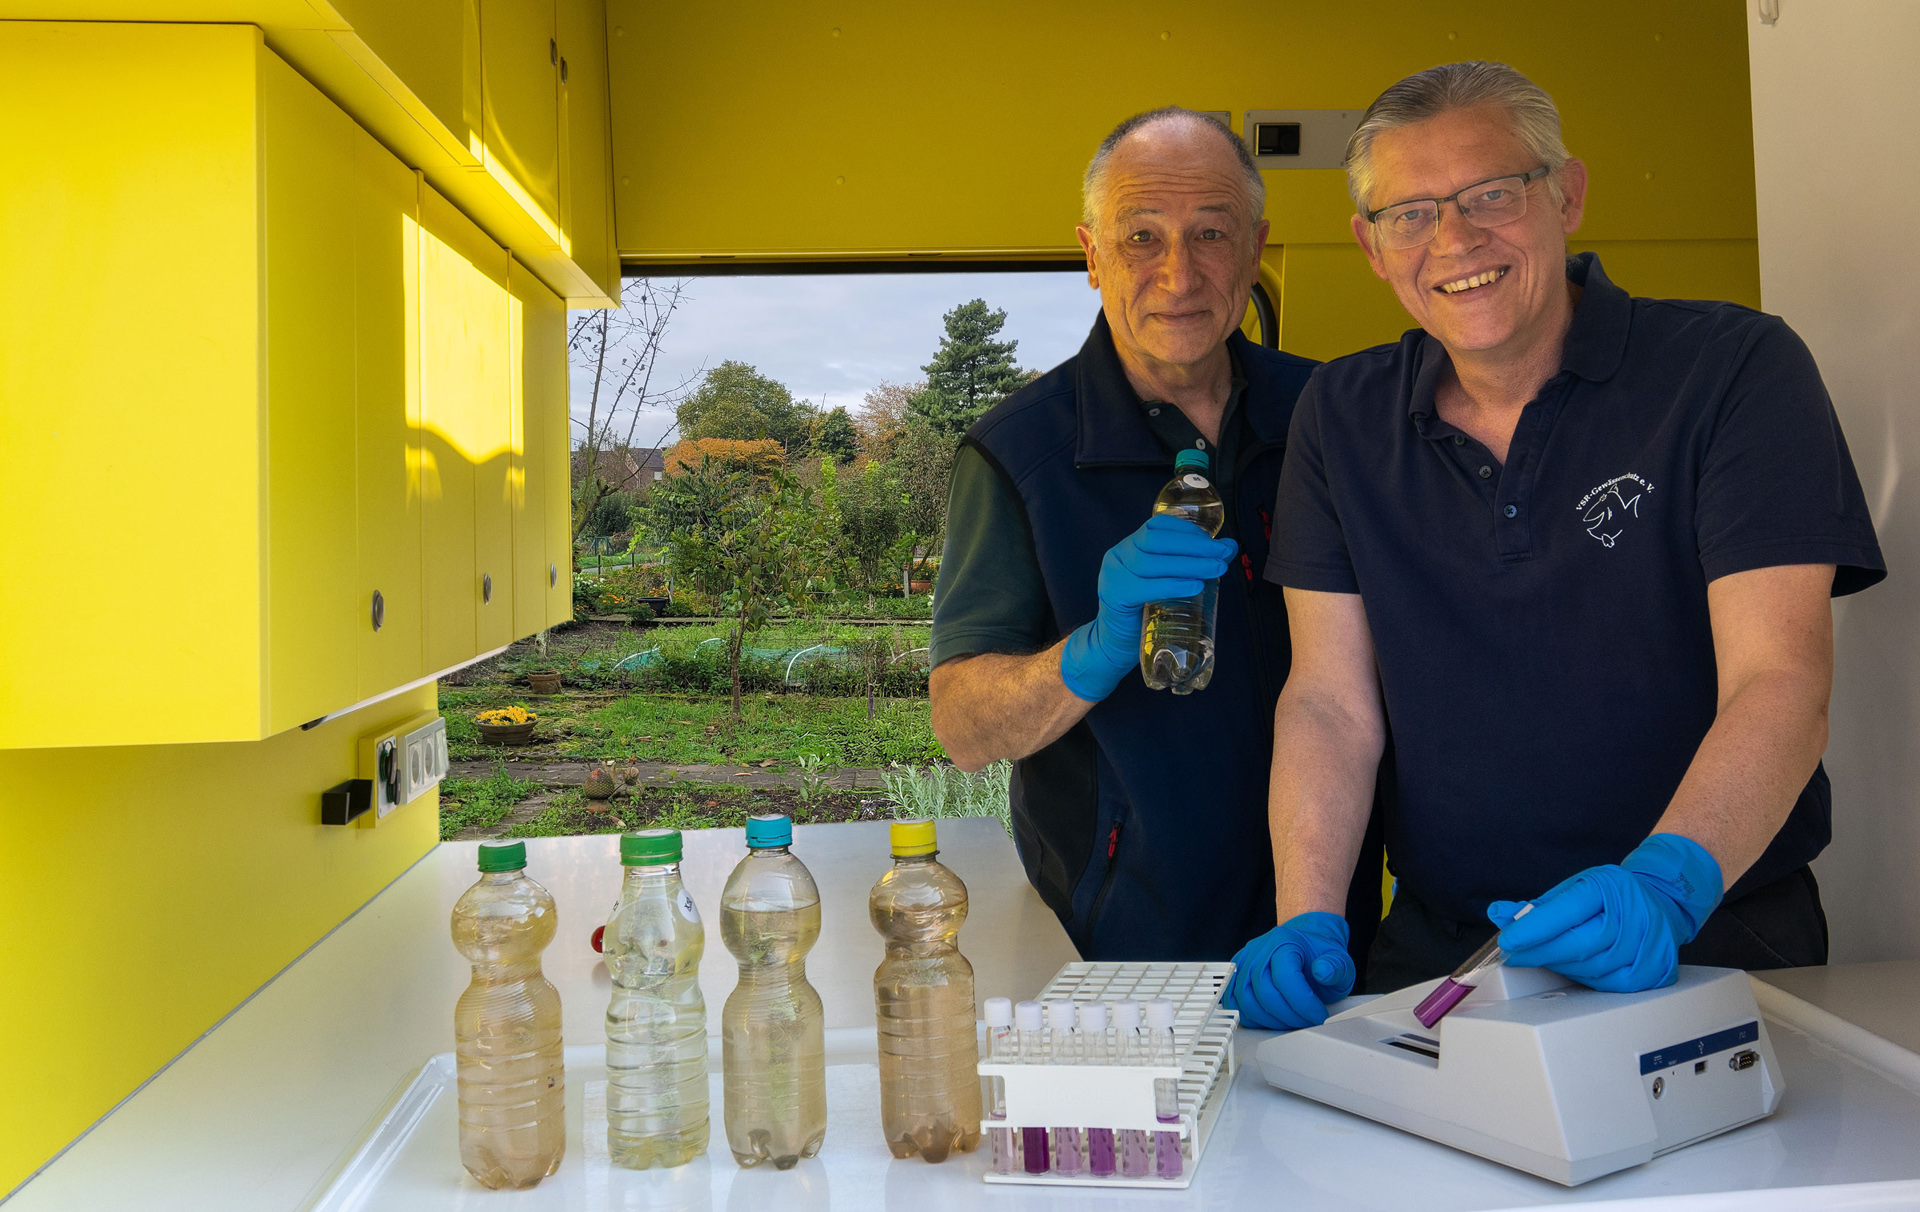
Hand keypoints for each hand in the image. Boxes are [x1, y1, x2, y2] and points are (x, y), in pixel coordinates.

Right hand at [1059, 513, 1237, 701]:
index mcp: (1133, 544)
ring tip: (1216, 570)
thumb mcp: (1171, 582)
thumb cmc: (1147, 610)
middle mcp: (1119, 553)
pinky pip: (1145, 587)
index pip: (1159, 525)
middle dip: (1194, 546)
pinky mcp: (1114, 595)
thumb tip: (1229, 548)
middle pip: (1156, 541)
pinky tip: (1195, 587)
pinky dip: (1173, 586)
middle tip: (1223, 554)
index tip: (1215, 542)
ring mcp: (1113, 573)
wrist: (1117, 643)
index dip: (1188, 530)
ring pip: (1151, 563)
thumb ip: (1195, 564)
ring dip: (1189, 565)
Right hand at [1223, 912, 1355, 1029]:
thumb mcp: (1339, 960)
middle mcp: (1260, 950)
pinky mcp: (1235, 974)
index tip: (1318, 1015)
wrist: (1305, 943)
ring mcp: (1244, 961)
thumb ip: (1335, 967)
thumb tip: (1322, 972)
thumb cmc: (1318, 954)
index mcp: (1284, 942)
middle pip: (1265, 993)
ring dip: (1270, 1020)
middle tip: (1307, 1021)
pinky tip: (1271, 1018)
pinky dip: (1251, 1017)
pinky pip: (1234, 1002)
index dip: (1303, 1004)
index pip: (1286, 978)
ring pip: (1246, 1001)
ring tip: (1291, 1021)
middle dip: (1289, 1016)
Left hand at [1490, 833, 1723, 992]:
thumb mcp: (1574, 888)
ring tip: (1548, 957)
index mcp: (1609, 887)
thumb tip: (1500, 914)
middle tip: (1517, 955)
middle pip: (1578, 945)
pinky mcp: (1657, 970)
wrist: (1662, 900)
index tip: (1508, 939)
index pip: (1566, 911)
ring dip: (1561, 967)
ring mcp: (1649, 944)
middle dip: (1540, 953)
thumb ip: (1537, 906)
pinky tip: (1578, 967)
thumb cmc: (1612, 896)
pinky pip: (1610, 985)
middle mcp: (1633, 914)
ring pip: (1592, 968)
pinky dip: (1587, 979)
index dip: (1534, 929)